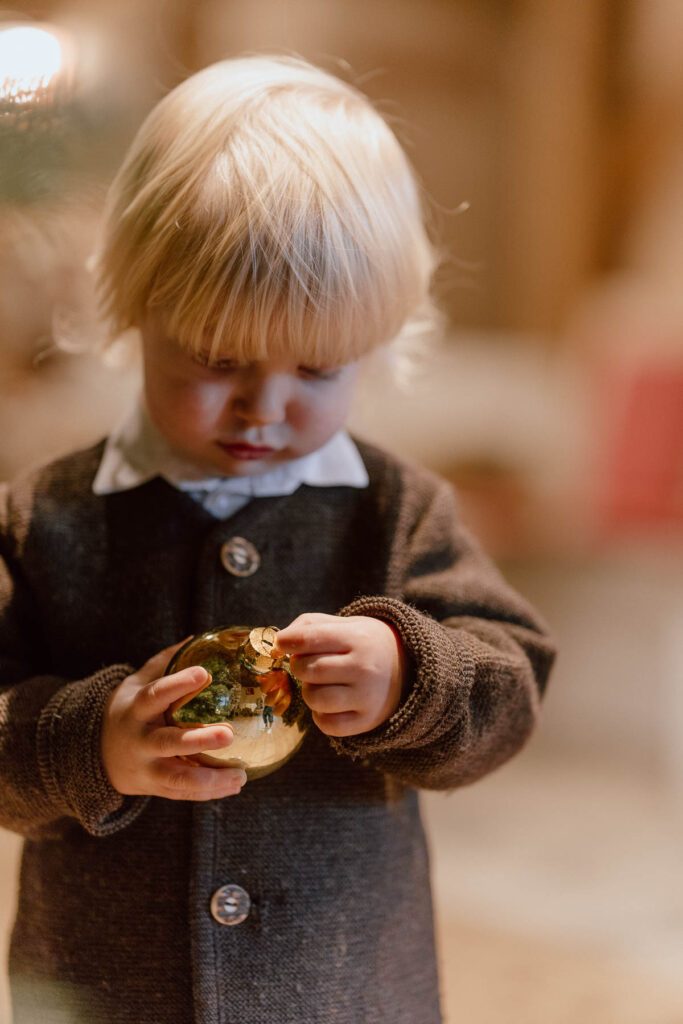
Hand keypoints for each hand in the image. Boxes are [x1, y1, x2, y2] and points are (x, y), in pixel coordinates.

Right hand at [101, 641, 246, 800]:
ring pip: (178, 778)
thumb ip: (166, 662)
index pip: (155, 695)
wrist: (97, 754)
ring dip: (210, 779)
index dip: (177, 684)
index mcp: (135, 710)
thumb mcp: (138, 683)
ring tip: (241, 775)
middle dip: (199, 740)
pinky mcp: (154, 788)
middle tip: (229, 734)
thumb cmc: (131, 709)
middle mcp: (139, 741)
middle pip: (169, 743)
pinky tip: (236, 784)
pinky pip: (183, 793)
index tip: (204, 673)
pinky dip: (209, 792)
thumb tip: (199, 635)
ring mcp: (146, 769)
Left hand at [273, 613, 405, 736]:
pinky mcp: (366, 721)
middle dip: (299, 666)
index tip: (282, 643)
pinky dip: (320, 714)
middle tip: (308, 663)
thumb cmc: (364, 644)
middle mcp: (365, 668)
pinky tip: (330, 703)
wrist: (407, 670)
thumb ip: (309, 626)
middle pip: (309, 669)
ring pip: (315, 698)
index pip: (312, 638)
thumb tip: (278, 644)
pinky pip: (326, 724)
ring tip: (320, 684)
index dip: (289, 640)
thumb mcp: (345, 625)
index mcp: (358, 638)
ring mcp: (367, 697)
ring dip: (309, 691)